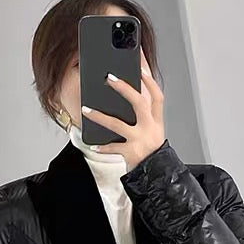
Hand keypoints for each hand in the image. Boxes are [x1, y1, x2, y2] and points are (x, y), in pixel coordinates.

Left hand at [81, 49, 164, 170]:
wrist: (157, 178)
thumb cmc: (151, 154)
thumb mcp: (152, 133)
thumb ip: (143, 117)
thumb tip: (125, 97)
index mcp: (157, 122)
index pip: (157, 96)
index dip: (149, 80)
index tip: (140, 66)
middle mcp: (150, 129)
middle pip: (139, 102)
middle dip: (124, 88)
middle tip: (109, 77)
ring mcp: (140, 141)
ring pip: (118, 125)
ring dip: (100, 116)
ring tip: (86, 109)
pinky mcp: (131, 154)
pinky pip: (113, 148)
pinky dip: (102, 147)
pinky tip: (92, 144)